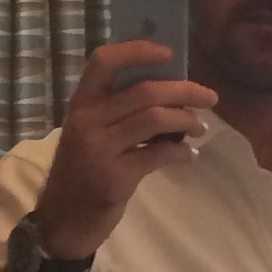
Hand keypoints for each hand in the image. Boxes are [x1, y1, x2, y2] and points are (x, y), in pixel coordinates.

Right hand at [33, 43, 217, 260]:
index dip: (138, 50)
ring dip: (187, 120)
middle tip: (209, 97)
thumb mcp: (89, 133)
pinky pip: (159, 155)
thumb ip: (117, 111)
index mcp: (81, 103)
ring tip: (199, 127)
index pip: (104, 61)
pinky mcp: (114, 178)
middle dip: (185, 91)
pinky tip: (190, 155)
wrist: (62, 220)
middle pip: (145, 91)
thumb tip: (169, 90)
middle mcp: (87, 120)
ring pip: (155, 118)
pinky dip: (181, 153)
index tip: (169, 53)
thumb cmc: (81, 171)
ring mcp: (99, 149)